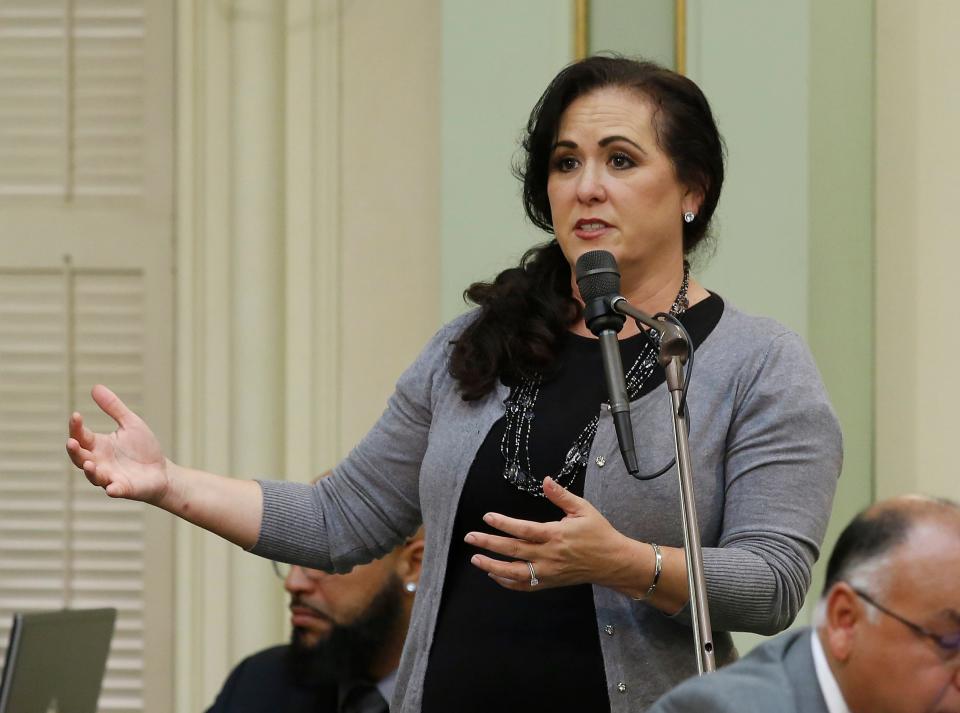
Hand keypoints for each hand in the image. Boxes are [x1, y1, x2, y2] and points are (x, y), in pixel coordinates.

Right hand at [66, 385, 170, 503]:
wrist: (162, 472)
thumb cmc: (143, 448)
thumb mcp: (130, 423)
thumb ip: (113, 408)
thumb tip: (95, 387)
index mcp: (99, 446)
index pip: (81, 436)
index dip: (76, 427)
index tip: (76, 415)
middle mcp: (99, 462)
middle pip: (80, 458)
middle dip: (75, 451)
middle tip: (72, 442)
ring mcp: (110, 477)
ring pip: (93, 476)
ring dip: (89, 471)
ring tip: (89, 464)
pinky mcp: (124, 489)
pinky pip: (115, 490)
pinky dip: (113, 489)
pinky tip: (112, 488)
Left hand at [465, 476, 633, 590]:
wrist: (613, 562)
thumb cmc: (598, 533)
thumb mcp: (583, 509)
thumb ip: (561, 495)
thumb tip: (546, 480)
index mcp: (556, 535)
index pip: (524, 529)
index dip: (504, 524)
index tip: (487, 517)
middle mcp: (549, 555)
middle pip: (514, 551)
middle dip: (489, 544)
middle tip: (470, 538)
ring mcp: (549, 571)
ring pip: (515, 573)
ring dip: (493, 567)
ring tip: (476, 559)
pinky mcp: (550, 582)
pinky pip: (525, 586)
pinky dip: (508, 583)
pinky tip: (494, 575)